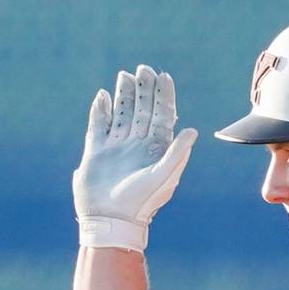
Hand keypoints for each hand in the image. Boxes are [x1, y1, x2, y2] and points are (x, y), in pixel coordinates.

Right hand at [72, 64, 196, 251]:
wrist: (112, 220)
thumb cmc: (142, 202)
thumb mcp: (164, 177)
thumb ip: (178, 153)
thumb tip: (193, 130)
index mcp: (156, 151)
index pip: (162, 116)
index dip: (164, 96)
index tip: (164, 76)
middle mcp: (137, 147)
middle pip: (142, 110)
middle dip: (144, 90)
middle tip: (143, 69)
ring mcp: (116, 149)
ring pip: (122, 114)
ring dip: (124, 95)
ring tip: (125, 75)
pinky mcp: (96, 153)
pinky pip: (98, 126)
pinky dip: (101, 110)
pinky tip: (104, 96)